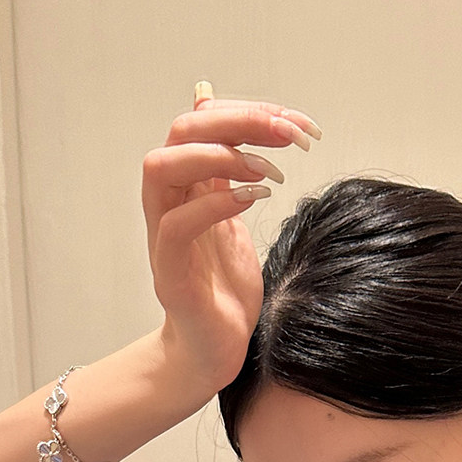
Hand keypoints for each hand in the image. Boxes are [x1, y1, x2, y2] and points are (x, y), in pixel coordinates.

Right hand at [144, 81, 321, 394]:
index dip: (251, 110)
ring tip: (271, 171)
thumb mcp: (236, 213)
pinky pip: (177, 225)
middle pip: (183, 131)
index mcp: (188, 183)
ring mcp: (164, 235)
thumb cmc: (225, 288)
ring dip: (221, 155)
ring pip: (163, 166)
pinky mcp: (170, 272)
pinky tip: (254, 199)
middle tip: (290, 137)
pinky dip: (215, 203)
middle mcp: (169, 200)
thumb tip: (236, 114)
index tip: (298, 124)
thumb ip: (232, 169)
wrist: (214, 351)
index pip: (205, 119)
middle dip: (241, 121)